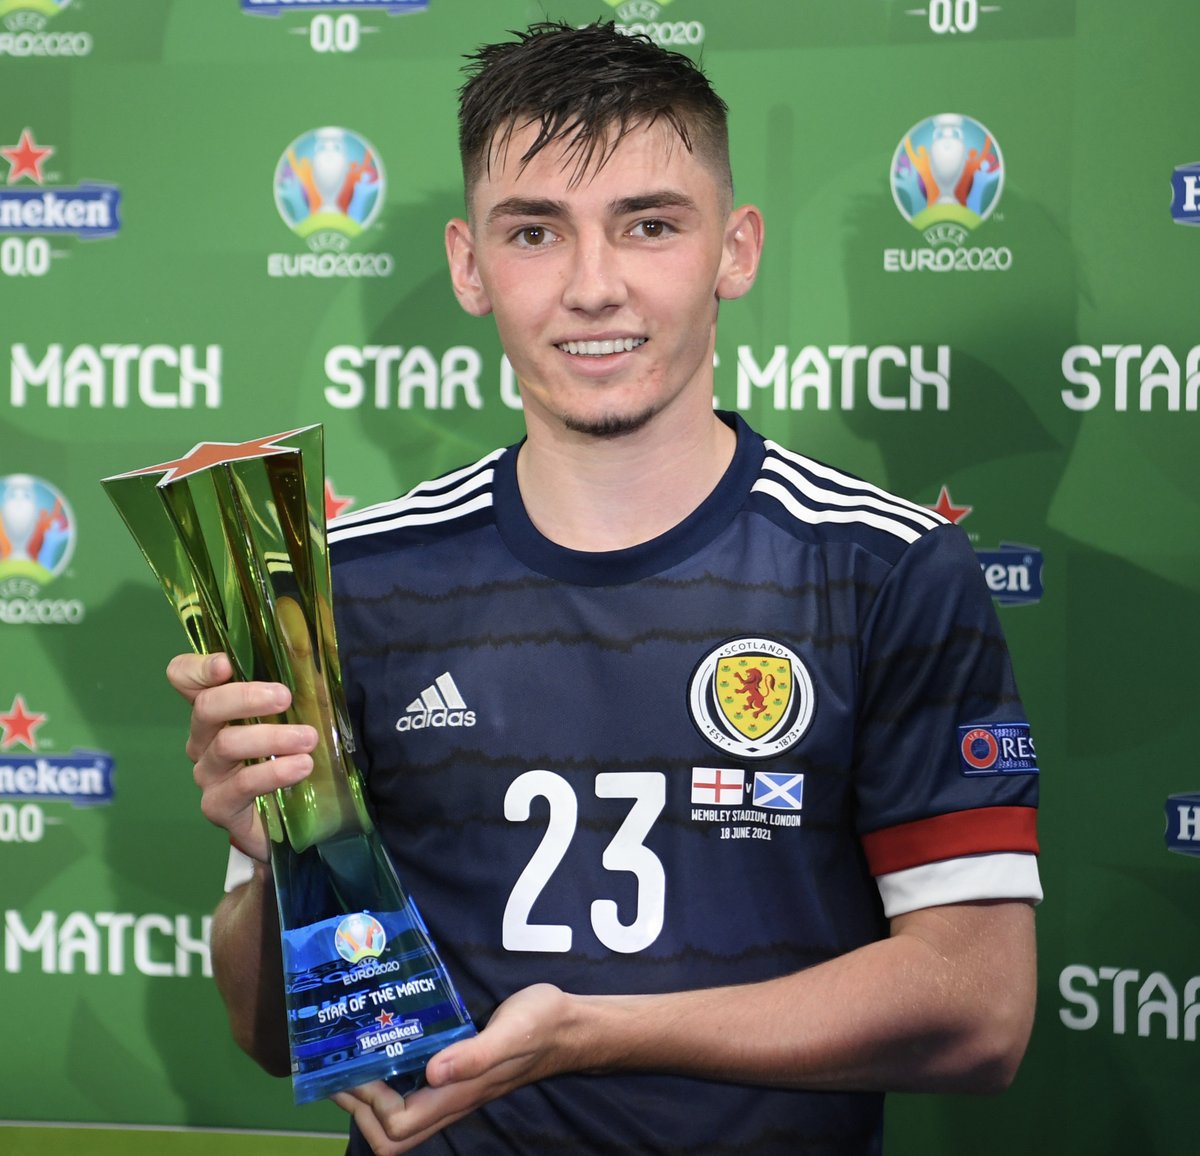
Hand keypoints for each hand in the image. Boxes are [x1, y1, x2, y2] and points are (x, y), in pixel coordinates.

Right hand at [166, 651, 317, 860]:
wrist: (286, 821)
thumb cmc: (286, 757)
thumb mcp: (289, 719)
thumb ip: (287, 693)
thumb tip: (309, 662)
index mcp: (215, 710)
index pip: (184, 678)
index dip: (197, 668)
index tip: (225, 664)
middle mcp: (204, 738)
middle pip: (206, 707)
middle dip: (246, 698)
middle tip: (285, 697)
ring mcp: (208, 773)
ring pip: (228, 745)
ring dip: (272, 738)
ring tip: (308, 739)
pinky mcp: (218, 805)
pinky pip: (242, 784)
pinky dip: (274, 773)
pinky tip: (301, 767)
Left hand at [331, 984, 573, 1153]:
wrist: (568, 1026)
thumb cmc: (541, 1025)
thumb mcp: (511, 1032)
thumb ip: (475, 1054)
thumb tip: (432, 1073)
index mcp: (458, 1094)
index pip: (397, 1126)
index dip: (370, 1106)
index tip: (359, 1066)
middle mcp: (450, 1100)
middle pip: (391, 1136)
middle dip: (359, 1109)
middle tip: (345, 1068)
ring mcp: (453, 1091)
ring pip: (399, 1120)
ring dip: (370, 1099)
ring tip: (355, 1060)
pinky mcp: (456, 1075)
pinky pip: (412, 1094)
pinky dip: (389, 1081)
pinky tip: (386, 1048)